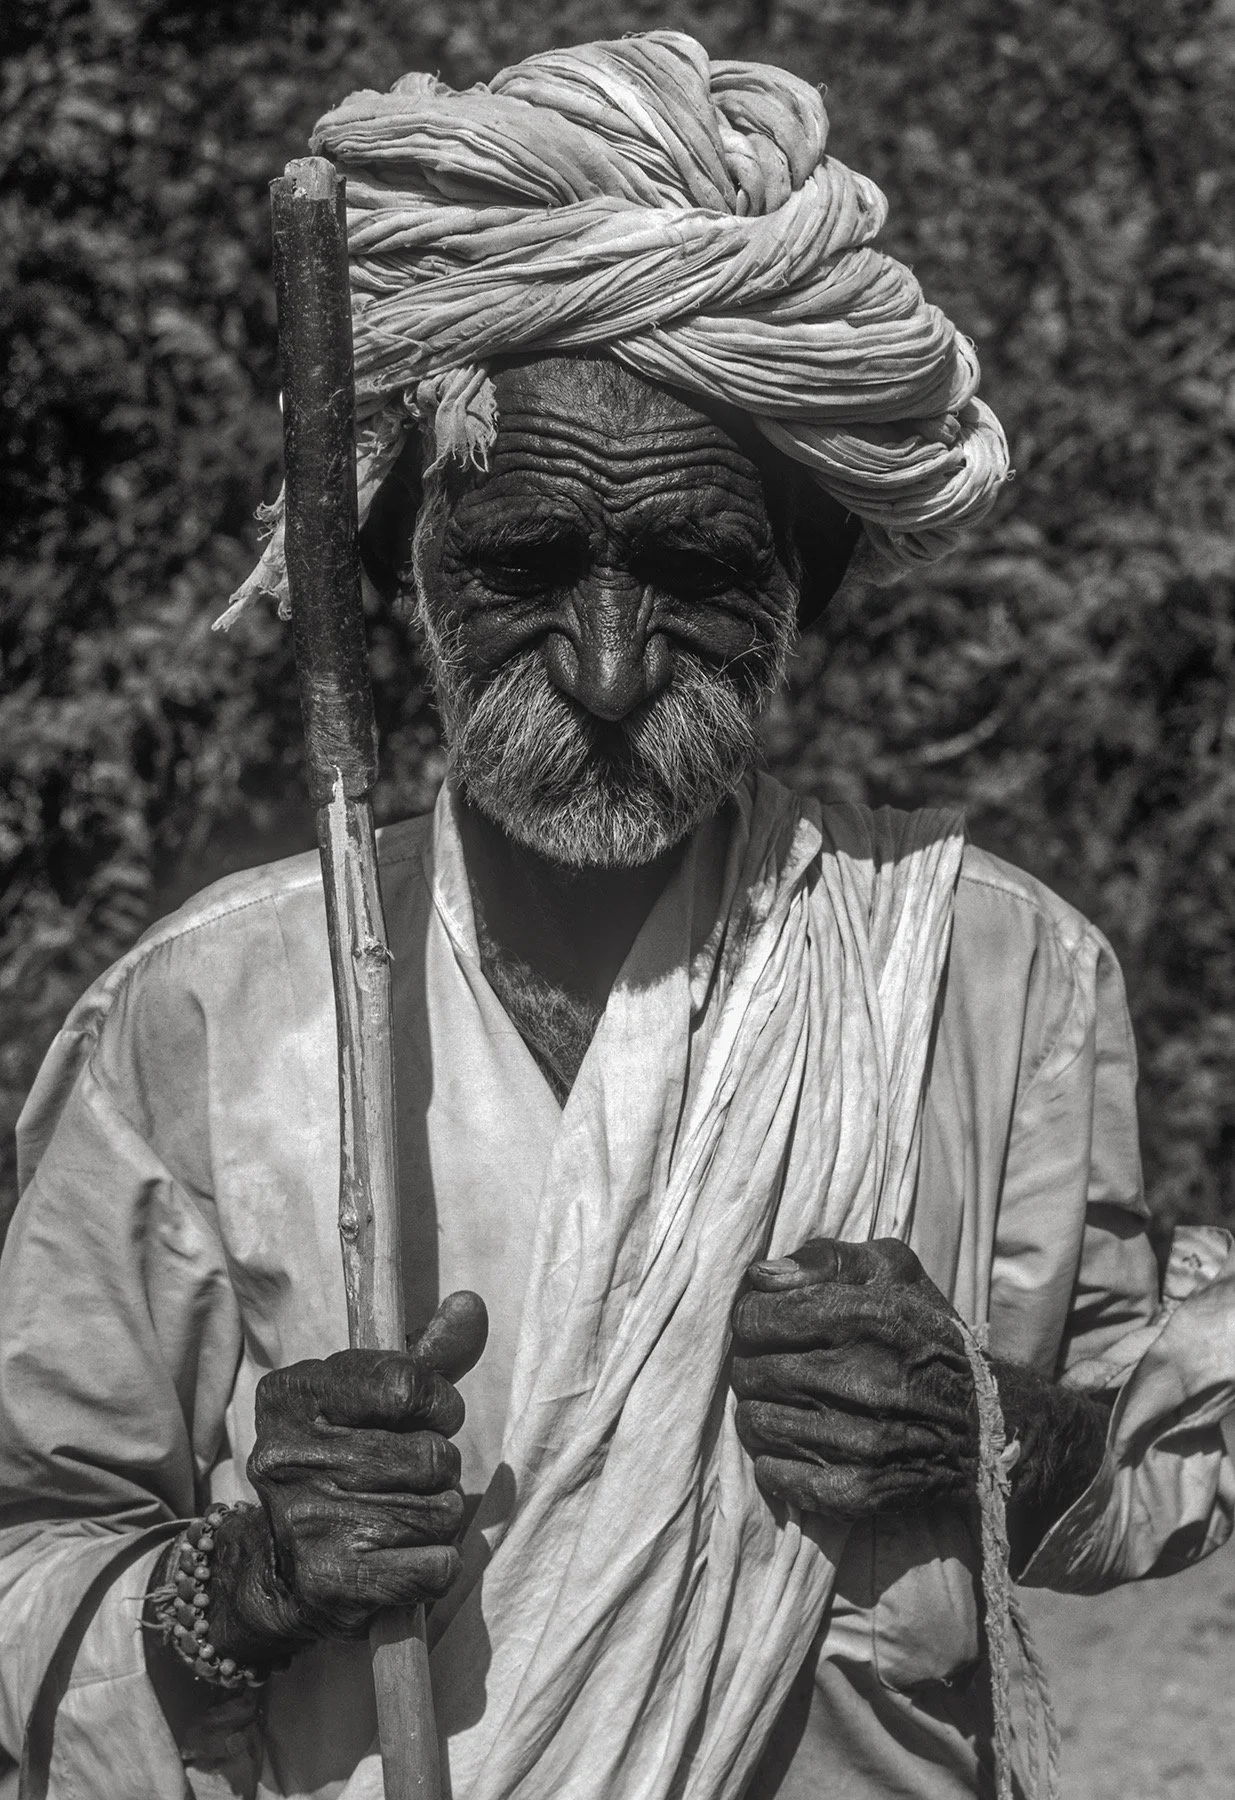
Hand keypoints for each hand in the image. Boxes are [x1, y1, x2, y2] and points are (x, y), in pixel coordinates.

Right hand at [205, 1290, 487, 1664]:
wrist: (286, 1572)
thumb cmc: (346, 1462)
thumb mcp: (373, 1398)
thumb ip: (428, 1355)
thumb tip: (472, 1304)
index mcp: (293, 1394)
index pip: (405, 1383)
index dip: (436, 1403)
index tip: (426, 1417)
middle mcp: (289, 1455)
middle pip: (432, 1454)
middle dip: (438, 1467)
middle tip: (404, 1478)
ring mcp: (309, 1521)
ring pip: (442, 1510)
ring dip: (437, 1516)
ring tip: (397, 1518)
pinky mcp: (332, 1583)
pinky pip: (438, 1565)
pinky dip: (434, 1565)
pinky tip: (399, 1559)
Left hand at [731, 1238, 975, 1521]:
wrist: (986, 1423)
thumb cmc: (925, 1335)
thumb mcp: (892, 1269)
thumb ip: (825, 1258)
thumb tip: (761, 1276)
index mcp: (867, 1317)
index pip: (756, 1317)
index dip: (752, 1319)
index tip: (767, 1326)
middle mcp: (866, 1379)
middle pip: (749, 1372)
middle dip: (752, 1367)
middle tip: (774, 1367)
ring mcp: (865, 1441)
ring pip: (755, 1424)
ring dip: (760, 1413)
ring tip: (786, 1405)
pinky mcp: (863, 1490)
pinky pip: (776, 1475)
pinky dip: (774, 1462)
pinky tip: (797, 1445)